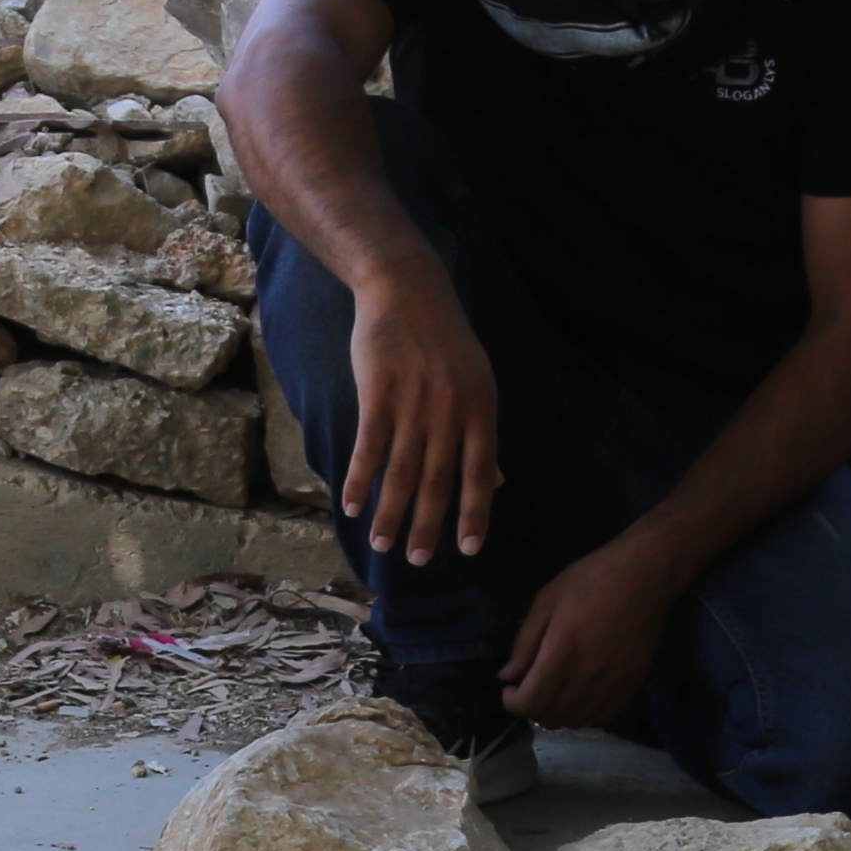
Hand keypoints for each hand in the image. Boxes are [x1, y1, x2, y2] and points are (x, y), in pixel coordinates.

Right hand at [340, 277, 501, 560]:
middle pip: (439, 480)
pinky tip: (353, 506)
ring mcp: (413, 402)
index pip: (479, 473)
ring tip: (381, 544)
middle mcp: (449, 410)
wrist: (407, 290)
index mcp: (480, 409)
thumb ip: (481, 435)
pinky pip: (370, 447)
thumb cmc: (445, 341)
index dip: (474, 513)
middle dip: (427, 525)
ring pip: (402, 470)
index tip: (467, 550)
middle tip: (416, 560)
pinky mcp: (378, 393)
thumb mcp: (477, 382)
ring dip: (390, 512)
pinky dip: (361, 480)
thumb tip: (497, 483)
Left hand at [500, 532, 675, 729]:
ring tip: (556, 690)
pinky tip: (583, 692)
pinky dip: (587, 712)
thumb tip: (508, 676)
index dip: (513, 703)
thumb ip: (525, 642)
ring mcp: (613, 683)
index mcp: (562, 652)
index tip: (510, 689)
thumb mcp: (546, 600)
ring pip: (576, 721)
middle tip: (531, 687)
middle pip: (552, 717)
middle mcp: (588, 675)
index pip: (530, 702)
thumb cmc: (591, 579)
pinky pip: (604, 717)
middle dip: (533, 707)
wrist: (645, 573)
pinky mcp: (633, 684)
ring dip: (559, 712)